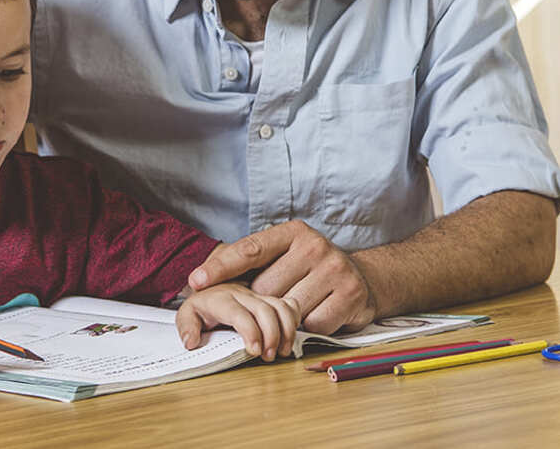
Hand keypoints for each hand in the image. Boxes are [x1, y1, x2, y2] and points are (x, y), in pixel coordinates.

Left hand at [174, 283, 299, 360]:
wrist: (209, 287)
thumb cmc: (202, 306)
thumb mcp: (187, 315)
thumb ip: (186, 327)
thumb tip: (191, 342)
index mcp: (221, 298)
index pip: (238, 313)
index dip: (250, 331)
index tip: (254, 351)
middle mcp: (242, 294)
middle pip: (264, 309)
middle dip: (271, 335)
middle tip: (269, 356)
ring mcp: (258, 295)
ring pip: (280, 306)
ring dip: (286, 330)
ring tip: (282, 351)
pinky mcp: (269, 298)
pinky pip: (289, 304)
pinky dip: (294, 319)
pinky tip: (289, 336)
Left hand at [187, 220, 376, 334]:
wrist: (362, 279)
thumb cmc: (308, 271)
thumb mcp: (283, 257)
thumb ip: (247, 265)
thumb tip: (196, 283)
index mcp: (292, 232)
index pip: (250, 249)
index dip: (221, 267)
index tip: (196, 281)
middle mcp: (315, 246)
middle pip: (266, 288)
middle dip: (263, 301)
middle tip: (274, 300)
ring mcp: (335, 269)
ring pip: (288, 310)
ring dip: (286, 317)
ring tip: (299, 304)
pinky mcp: (350, 295)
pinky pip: (312, 325)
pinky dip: (309, 326)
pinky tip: (317, 312)